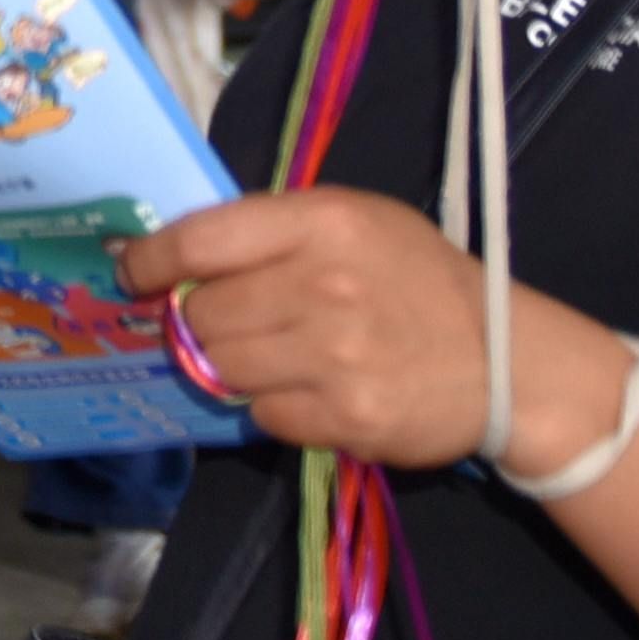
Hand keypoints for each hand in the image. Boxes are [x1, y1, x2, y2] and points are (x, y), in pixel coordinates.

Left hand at [118, 190, 514, 472]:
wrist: (505, 362)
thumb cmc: (417, 279)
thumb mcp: (356, 221)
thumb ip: (274, 231)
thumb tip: (179, 255)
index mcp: (323, 221)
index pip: (201, 240)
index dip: (151, 260)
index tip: (132, 272)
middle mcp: (324, 285)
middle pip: (203, 314)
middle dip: (199, 322)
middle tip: (226, 324)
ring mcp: (335, 356)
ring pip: (222, 368)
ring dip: (232, 367)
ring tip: (272, 356)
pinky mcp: (346, 418)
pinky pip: (264, 415)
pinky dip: (274, 408)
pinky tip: (310, 390)